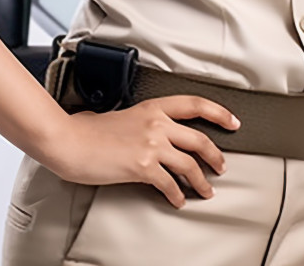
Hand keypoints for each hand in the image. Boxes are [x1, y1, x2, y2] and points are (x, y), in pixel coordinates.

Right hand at [45, 95, 240, 207]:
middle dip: (215, 156)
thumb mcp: (126, 115)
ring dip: (202, 181)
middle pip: (200, 139)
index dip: (219, 112)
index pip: (196, 104)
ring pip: (190, 164)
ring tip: (206, 190)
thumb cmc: (91, 130)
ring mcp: (151, 144)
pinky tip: (178, 199)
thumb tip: (158, 134)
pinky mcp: (142, 166)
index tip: (232, 121)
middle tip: (221, 166)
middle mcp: (157, 123)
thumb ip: (146, 121)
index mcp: (154, 106)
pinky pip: (169, 184)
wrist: (71, 141)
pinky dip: (177, 194)